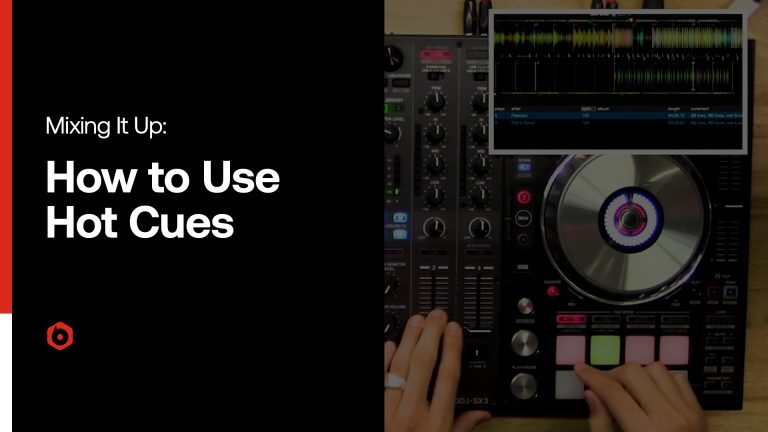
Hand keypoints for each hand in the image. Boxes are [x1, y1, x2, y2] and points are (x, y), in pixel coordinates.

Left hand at [384, 309, 490, 431]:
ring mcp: (389, 411)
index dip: (453, 348)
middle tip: (435, 315)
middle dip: (431, 334)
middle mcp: (412, 414)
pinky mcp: (373, 409)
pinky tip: (390, 344)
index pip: (448, 376)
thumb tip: (482, 414)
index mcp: (436, 424)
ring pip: (399, 366)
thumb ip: (462, 428)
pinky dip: (383, 359)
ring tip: (416, 321)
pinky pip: (378, 378)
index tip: (454, 329)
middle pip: (424, 364)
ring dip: (408, 340)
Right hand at [575, 362, 706, 431]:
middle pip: (634, 372)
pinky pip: (678, 378)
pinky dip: (662, 380)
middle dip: (615, 376)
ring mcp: (688, 413)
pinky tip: (653, 395)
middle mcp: (670, 418)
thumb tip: (590, 393)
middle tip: (608, 389)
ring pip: (656, 369)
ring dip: (639, 375)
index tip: (580, 369)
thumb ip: (601, 425)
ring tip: (631, 392)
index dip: (592, 377)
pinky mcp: (699, 412)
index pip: (613, 392)